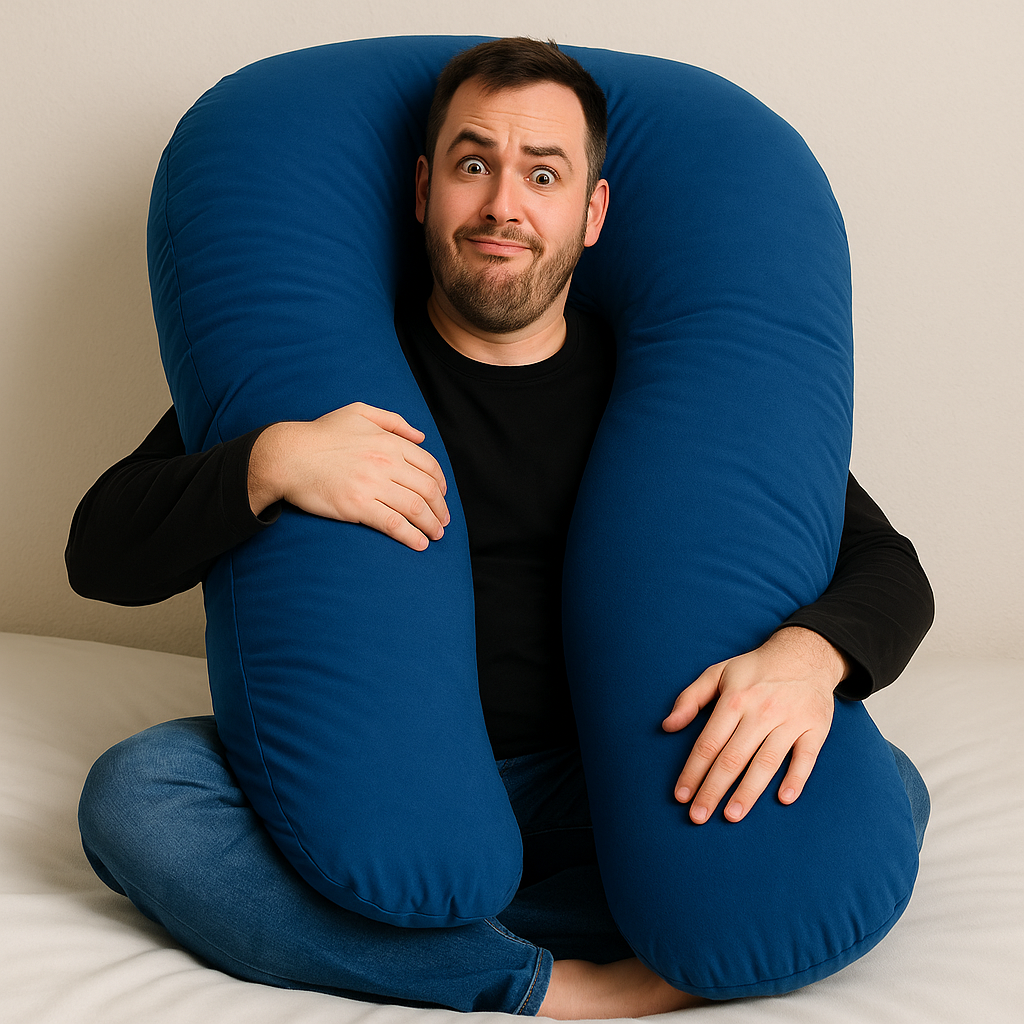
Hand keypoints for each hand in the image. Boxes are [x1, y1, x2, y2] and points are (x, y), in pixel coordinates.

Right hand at [247, 402, 449, 550]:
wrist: (288, 455)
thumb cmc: (321, 434)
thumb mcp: (358, 412)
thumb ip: (393, 421)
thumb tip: (421, 436)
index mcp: (389, 442)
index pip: (429, 466)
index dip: (441, 484)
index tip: (442, 497)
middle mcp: (386, 463)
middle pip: (427, 490)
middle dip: (440, 509)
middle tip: (442, 522)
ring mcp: (372, 485)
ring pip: (415, 508)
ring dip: (431, 525)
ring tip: (435, 535)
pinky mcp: (357, 506)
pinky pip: (393, 524)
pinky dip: (410, 536)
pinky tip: (419, 544)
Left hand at [662, 627, 846, 823]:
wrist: (805, 654)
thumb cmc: (755, 670)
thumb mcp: (717, 673)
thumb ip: (689, 699)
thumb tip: (667, 726)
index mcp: (734, 699)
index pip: (708, 743)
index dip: (693, 771)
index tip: (681, 796)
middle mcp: (761, 711)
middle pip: (733, 758)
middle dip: (713, 790)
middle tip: (698, 817)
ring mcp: (790, 721)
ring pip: (766, 762)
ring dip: (748, 792)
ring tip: (731, 815)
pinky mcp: (816, 728)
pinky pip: (806, 758)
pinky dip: (796, 778)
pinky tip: (783, 798)